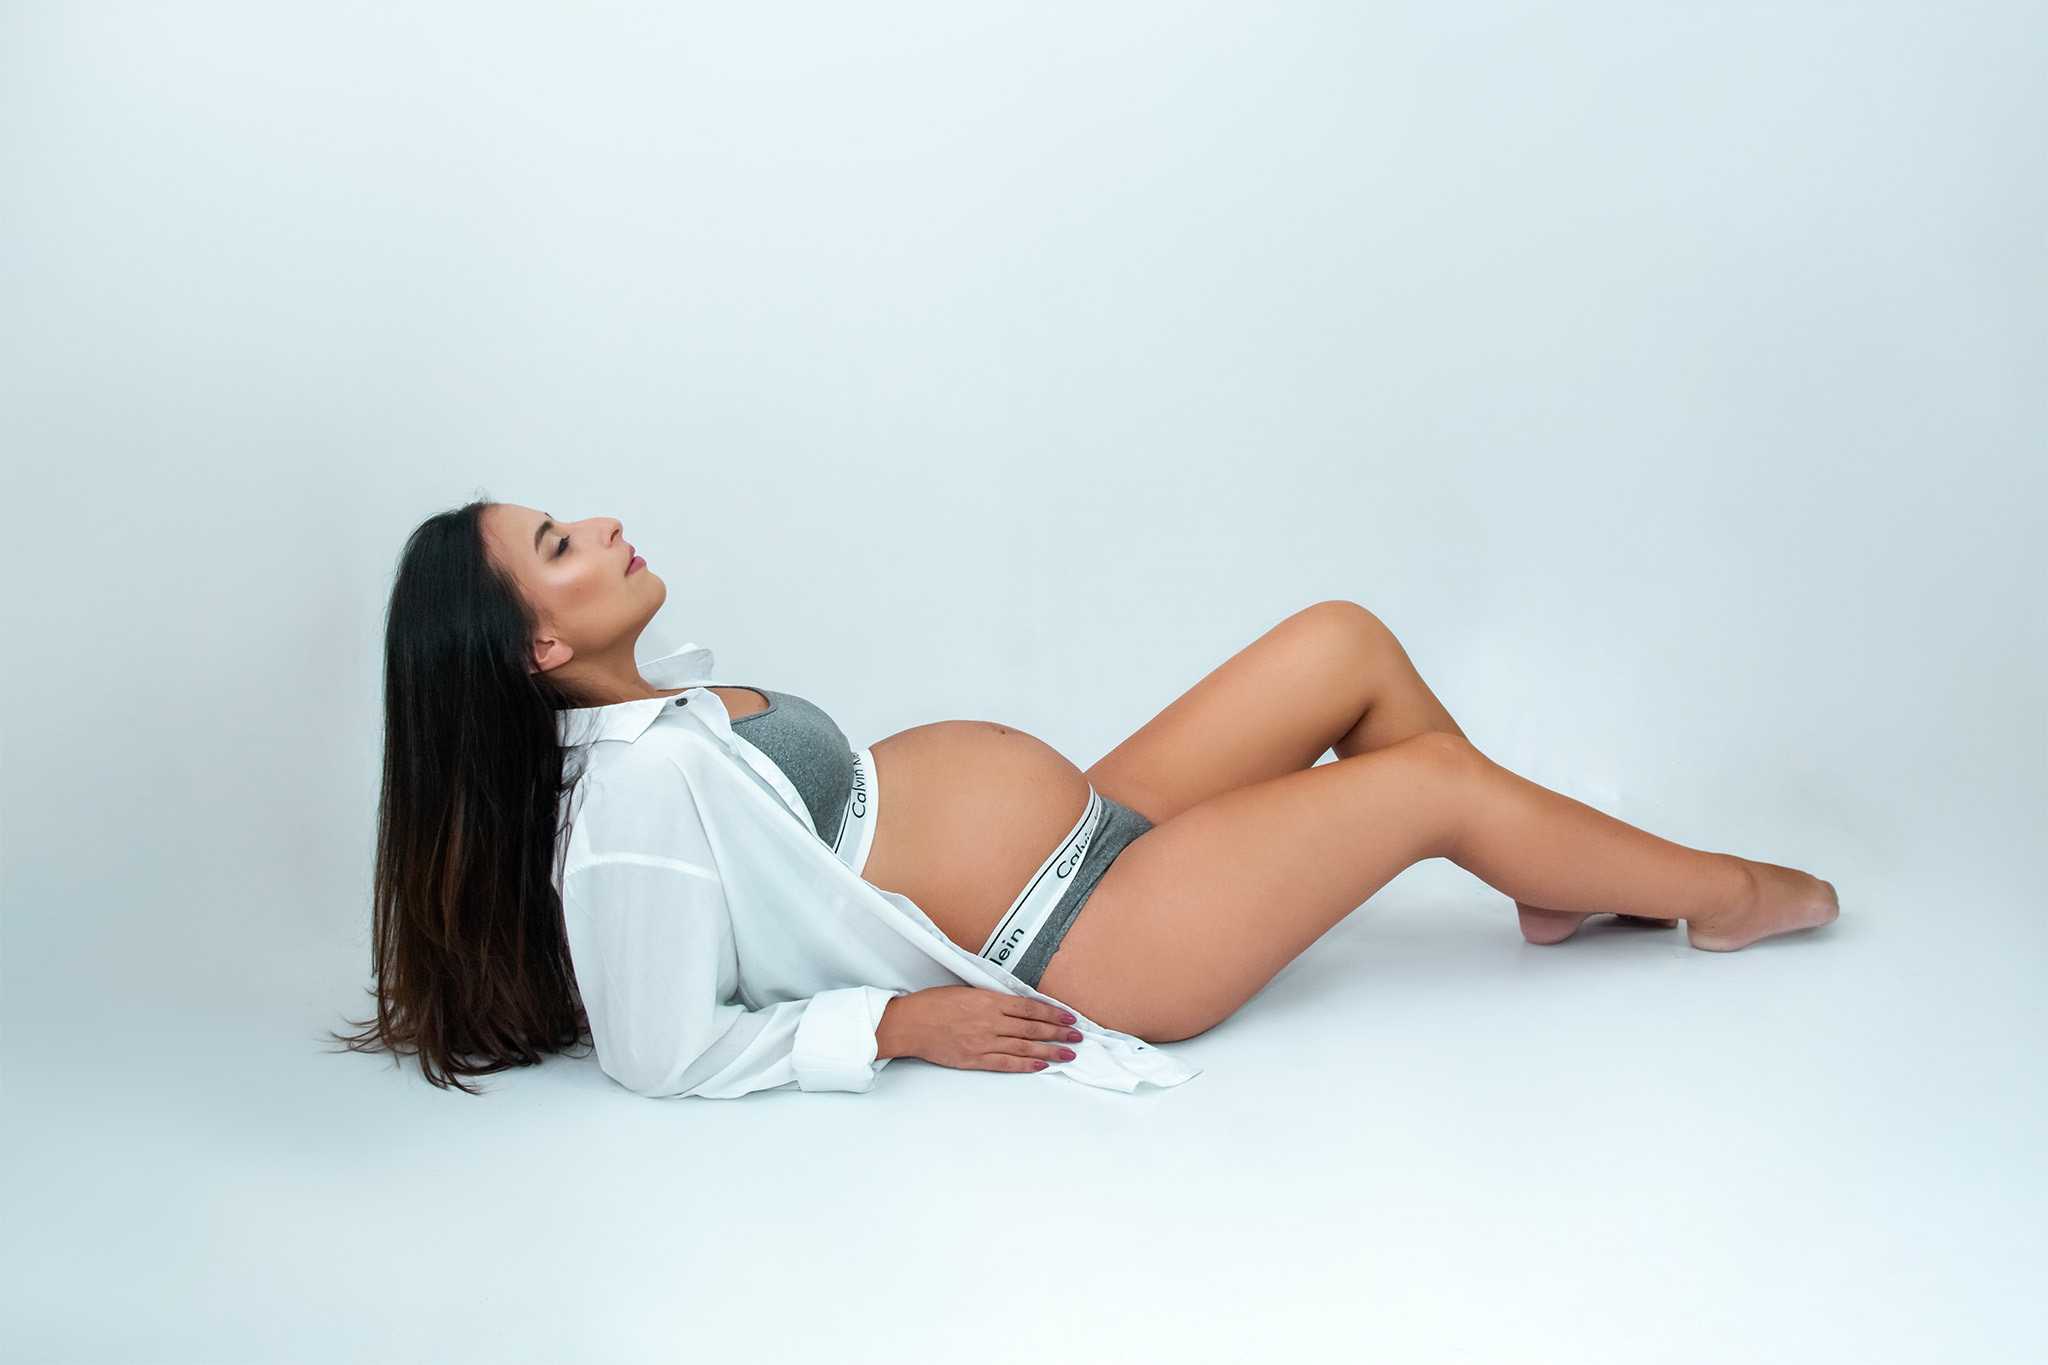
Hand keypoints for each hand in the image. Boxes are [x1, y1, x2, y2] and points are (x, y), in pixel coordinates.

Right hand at [879, 986, 1081, 1072]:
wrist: (909, 1023)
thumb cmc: (933, 1004)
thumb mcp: (966, 992)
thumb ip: (991, 1000)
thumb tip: (1016, 1006)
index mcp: (988, 1001)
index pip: (1030, 1007)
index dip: (1053, 1013)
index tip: (1069, 1017)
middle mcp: (990, 1021)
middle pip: (1032, 1027)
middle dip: (1058, 1032)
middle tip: (1078, 1036)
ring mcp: (983, 1042)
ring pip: (1024, 1046)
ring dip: (1049, 1050)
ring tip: (1069, 1053)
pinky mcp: (975, 1059)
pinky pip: (1006, 1062)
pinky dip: (1026, 1064)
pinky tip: (1042, 1065)